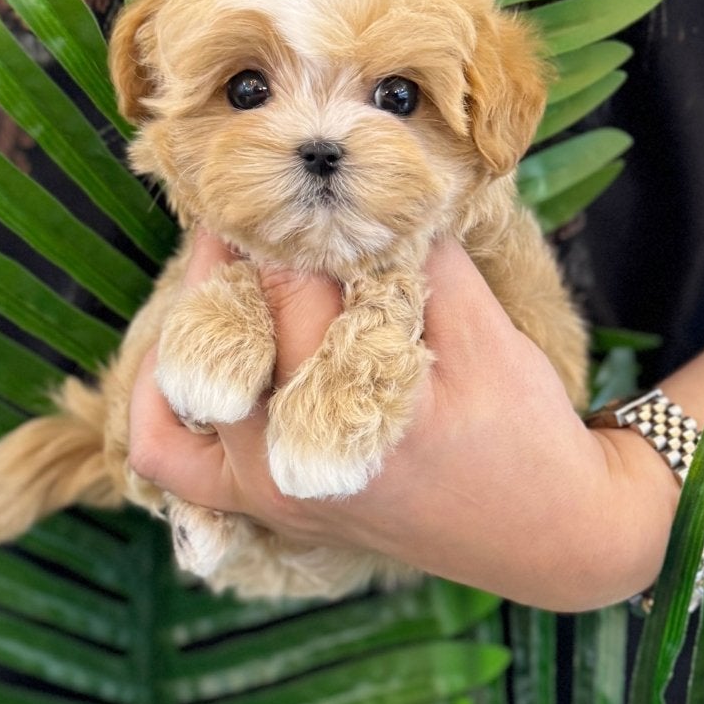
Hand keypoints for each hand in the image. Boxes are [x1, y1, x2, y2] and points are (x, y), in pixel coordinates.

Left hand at [129, 233, 679, 611]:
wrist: (543, 533)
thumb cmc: (522, 428)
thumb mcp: (486, 329)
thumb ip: (420, 256)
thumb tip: (362, 181)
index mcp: (359, 414)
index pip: (289, 284)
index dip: (288, 216)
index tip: (289, 170)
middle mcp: (294, 461)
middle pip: (232, 323)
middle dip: (247, 251)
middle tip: (266, 197)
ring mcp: (267, 491)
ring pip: (183, 380)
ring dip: (205, 309)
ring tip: (239, 264)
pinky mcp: (258, 506)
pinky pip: (168, 453)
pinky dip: (160, 397)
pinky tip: (184, 347)